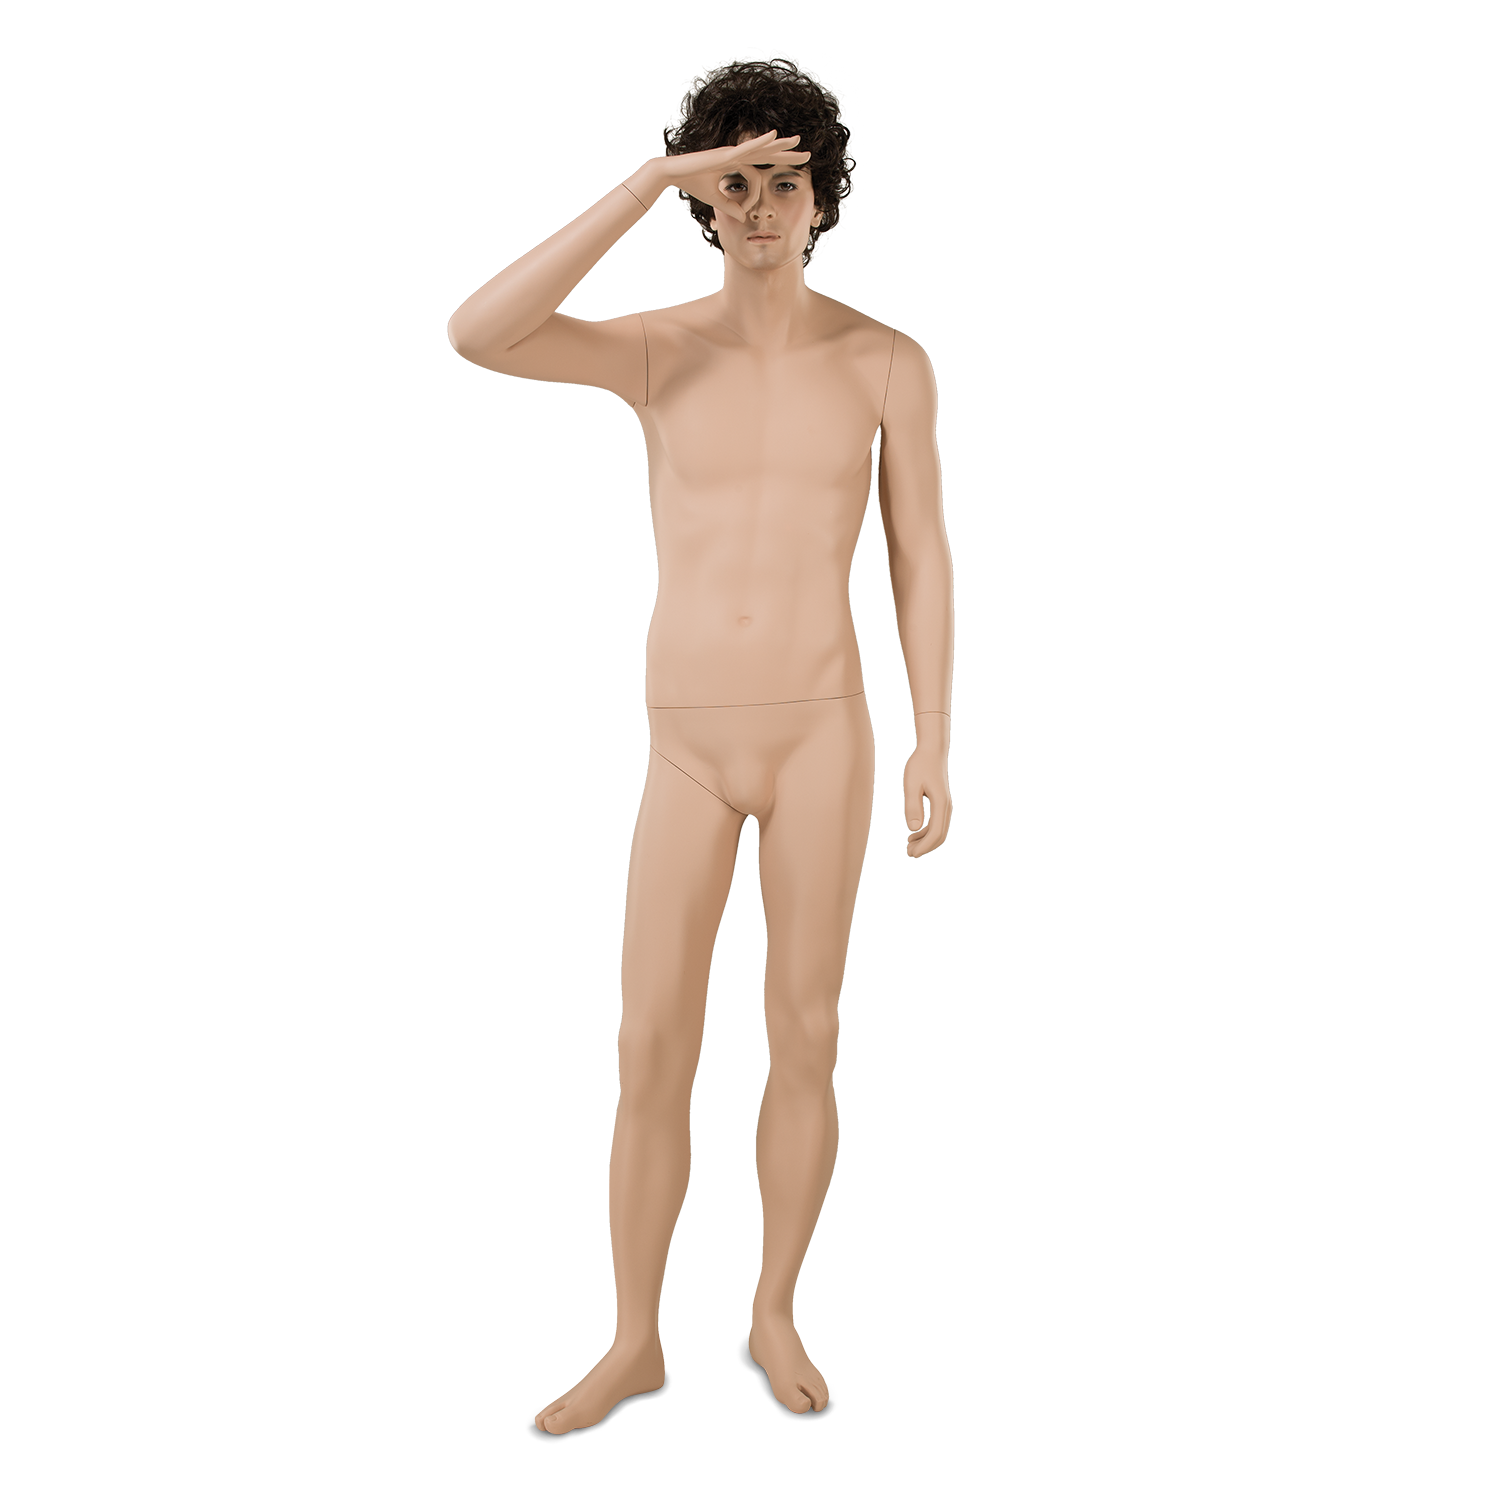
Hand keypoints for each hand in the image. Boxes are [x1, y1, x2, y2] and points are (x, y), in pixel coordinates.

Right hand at [649, 130, 810, 222]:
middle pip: (767, 152)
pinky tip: (774, 136)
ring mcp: (732, 152)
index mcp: (736, 162)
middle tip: (807, 154)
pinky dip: (761, 142)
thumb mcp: (716, 200)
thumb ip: (729, 206)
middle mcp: (737, 154)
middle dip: (787, 154)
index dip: (773, 171)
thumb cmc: (692, 183)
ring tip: (797, 141)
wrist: (674, 173)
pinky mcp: (725, 154)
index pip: (762, 164)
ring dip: (780, 144)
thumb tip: (742, 216)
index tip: (777, 183)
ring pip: (761, 147)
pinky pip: (747, 148)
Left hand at [904, 740, 951, 857]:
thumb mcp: (912, 784)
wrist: (932, 751)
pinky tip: (914, 834)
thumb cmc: (920, 765)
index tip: (911, 853)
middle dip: (925, 847)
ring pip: (939, 831)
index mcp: (941, 804)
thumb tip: (913, 828)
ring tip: (909, 846)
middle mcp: (946, 807)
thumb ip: (912, 806)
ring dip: (926, 842)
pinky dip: (927, 833)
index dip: (924, 846)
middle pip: (939, 836)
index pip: (935, 833)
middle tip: (909, 853)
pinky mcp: (941, 804)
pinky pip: (937, 824)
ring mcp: (945, 806)